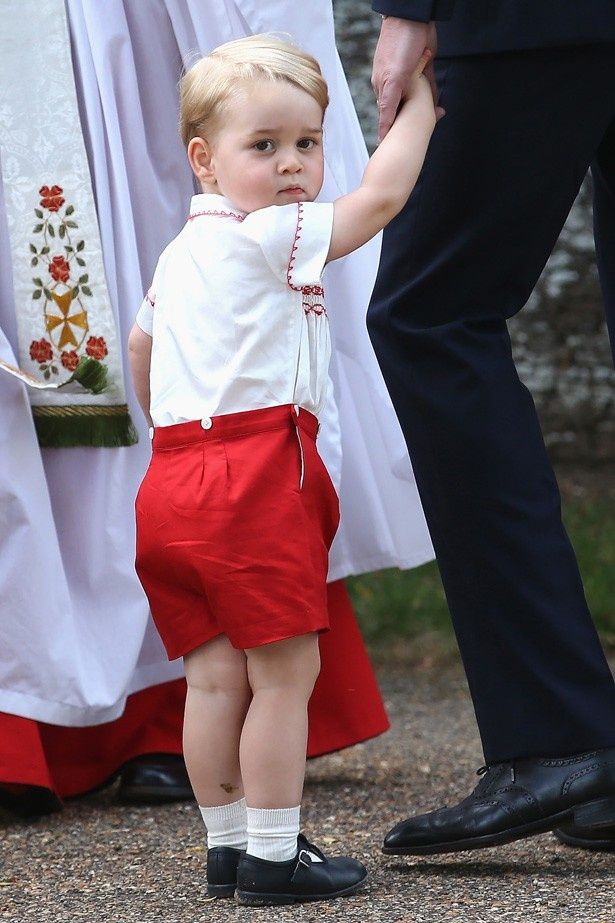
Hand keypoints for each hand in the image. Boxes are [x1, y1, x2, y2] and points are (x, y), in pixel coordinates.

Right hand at [372, 17, 441, 140]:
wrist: (414, 18)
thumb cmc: (399, 45)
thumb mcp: (393, 79)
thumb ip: (388, 103)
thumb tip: (384, 124)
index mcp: (385, 87)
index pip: (386, 116)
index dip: (388, 132)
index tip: (388, 149)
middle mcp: (395, 84)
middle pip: (402, 110)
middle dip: (408, 124)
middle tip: (414, 143)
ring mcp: (410, 77)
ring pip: (417, 100)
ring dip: (424, 111)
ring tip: (430, 126)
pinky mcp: (423, 69)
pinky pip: (428, 88)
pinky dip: (432, 96)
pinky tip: (437, 107)